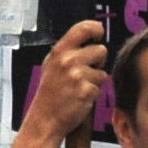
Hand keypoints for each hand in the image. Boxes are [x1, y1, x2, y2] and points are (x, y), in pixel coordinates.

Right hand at [13, 20, 106, 147]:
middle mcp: (68, 60)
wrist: (45, 119)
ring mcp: (78, 76)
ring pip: (103, 72)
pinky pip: (100, 88)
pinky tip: (80, 98)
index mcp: (59, 51)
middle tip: (85, 73)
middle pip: (101, 50)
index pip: (84, 28)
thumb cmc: (50, 92)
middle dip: (98, 61)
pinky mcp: (86, 92)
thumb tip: (90, 38)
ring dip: (96, 81)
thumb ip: (69, 51)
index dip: (96, 29)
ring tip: (79, 88)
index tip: (98, 35)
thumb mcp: (52, 65)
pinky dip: (93, 94)